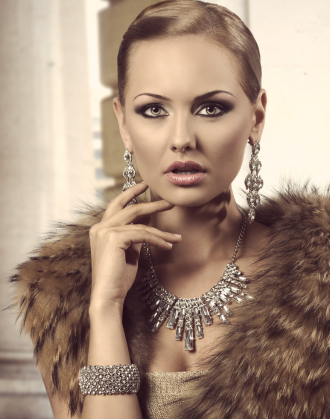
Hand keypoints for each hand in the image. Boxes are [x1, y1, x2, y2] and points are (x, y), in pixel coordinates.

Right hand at [88, 182, 181, 309]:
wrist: (108, 296)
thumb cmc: (118, 277)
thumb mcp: (129, 251)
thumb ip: (135, 235)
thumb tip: (147, 221)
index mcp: (100, 229)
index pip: (117, 205)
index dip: (131, 194)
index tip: (144, 186)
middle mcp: (99, 227)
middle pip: (130, 209)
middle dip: (152, 204)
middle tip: (169, 202)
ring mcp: (104, 231)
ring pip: (139, 222)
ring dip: (161, 230)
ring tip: (176, 236)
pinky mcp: (114, 238)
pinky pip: (142, 234)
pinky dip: (158, 240)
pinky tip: (168, 246)